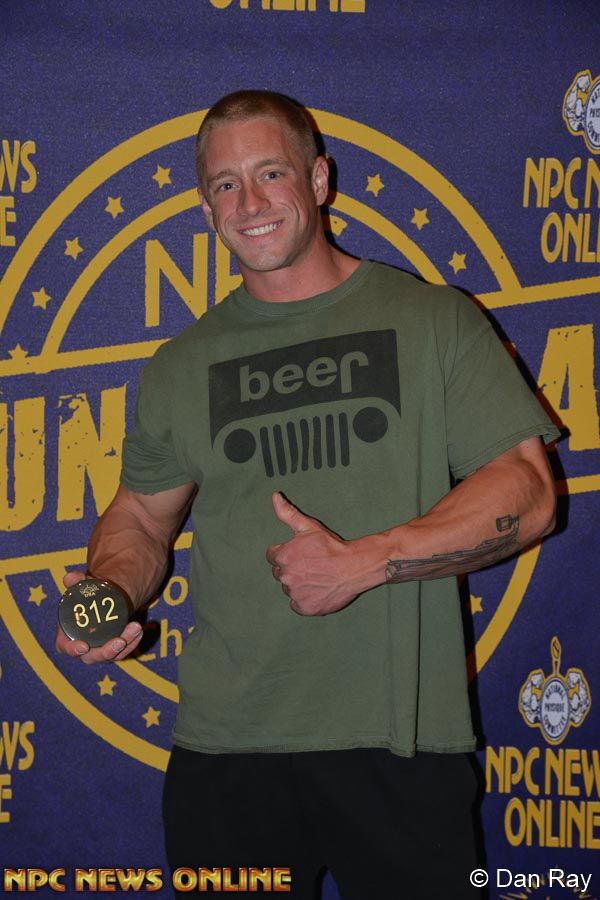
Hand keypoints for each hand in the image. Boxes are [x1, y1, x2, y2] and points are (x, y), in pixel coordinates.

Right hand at [54, 570, 142, 663]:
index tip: (84, 646)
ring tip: (136, 628)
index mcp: (67, 634)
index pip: (64, 647)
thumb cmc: (86, 595)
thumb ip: (75, 581)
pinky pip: (123, 651)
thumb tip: (71, 577)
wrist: (102, 599)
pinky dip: (132, 642)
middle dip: (106, 651)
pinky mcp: (113, 649)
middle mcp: (82, 646)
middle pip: (92, 657)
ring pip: (111, 655)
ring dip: (125, 645)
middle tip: (119, 641)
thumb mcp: (82, 585)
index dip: (72, 649)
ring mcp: (98, 650)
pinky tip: (139, 631)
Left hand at [266, 492, 361, 615]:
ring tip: (316, 577)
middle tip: (311, 565)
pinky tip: (317, 590)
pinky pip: (296, 604)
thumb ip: (287, 513)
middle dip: (291, 568)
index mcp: (283, 556)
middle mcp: (285, 576)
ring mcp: (294, 594)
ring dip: (298, 584)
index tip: (300, 554)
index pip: (272, 556)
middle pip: (280, 573)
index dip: (286, 553)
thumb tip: (274, 496)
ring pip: (289, 588)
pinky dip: (304, 599)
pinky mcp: (304, 608)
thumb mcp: (309, 526)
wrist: (354, 567)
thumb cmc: (331, 546)